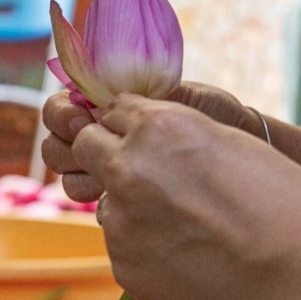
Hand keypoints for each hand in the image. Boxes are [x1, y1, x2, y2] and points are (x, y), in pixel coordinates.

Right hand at [42, 83, 267, 202]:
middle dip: (65, 145)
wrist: (244, 148)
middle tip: (89, 143)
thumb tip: (97, 92)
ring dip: (80, 177)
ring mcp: (112, 175)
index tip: (82, 116)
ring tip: (105, 177)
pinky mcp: (127, 203)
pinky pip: (100, 207)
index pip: (60, 110)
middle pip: (56, 147)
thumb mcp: (174, 96)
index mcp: (106, 109)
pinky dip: (105, 202)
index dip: (62, 114)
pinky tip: (125, 198)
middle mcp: (103, 142)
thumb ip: (131, 95)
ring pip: (70, 179)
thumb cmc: (215, 114)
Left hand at [71, 94, 300, 299]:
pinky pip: (125, 247)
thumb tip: (139, 138)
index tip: (139, 135)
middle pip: (88, 148)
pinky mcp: (124, 268)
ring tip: (191, 228)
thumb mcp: (230, 144)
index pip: (113, 109)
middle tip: (146, 175)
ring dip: (133, 207)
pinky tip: (193, 258)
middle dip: (108, 154)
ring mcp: (121, 223)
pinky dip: (148, 249)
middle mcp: (128, 170)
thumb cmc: (287, 205)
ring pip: (109, 203)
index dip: (128, 123)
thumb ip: (177, 135)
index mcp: (158, 128)